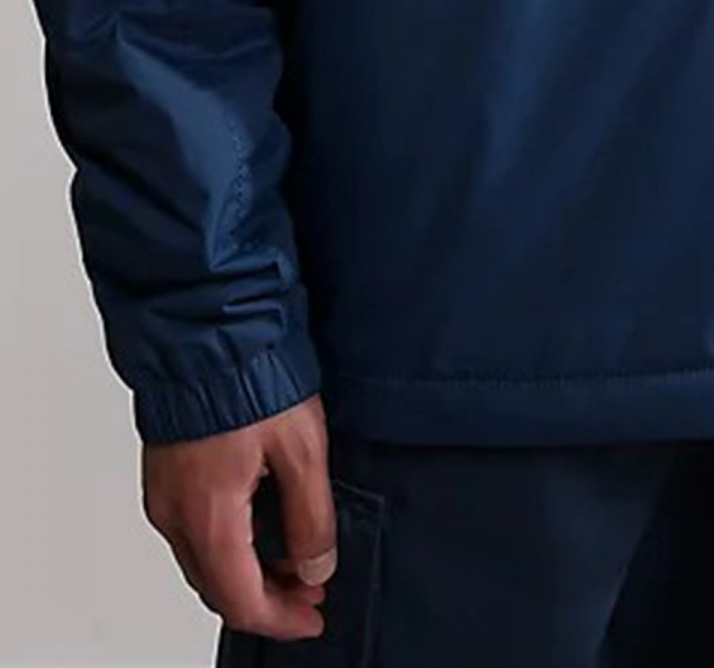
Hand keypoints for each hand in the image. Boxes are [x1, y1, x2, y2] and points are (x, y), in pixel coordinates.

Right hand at [141, 393, 336, 639]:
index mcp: (208, 518)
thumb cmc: (248, 375)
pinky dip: (226, 544)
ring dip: (246, 571)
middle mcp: (175, 515)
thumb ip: (311, 514)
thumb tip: (316, 565)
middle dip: (267, 598)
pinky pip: (191, 532)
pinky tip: (260, 524)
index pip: (241, 600)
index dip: (281, 619)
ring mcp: (163, 495)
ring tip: (294, 555)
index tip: (312, 617)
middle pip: (218, 588)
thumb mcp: (302, 447)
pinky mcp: (164, 474)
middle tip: (310, 588)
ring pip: (203, 562)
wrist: (202, 328)